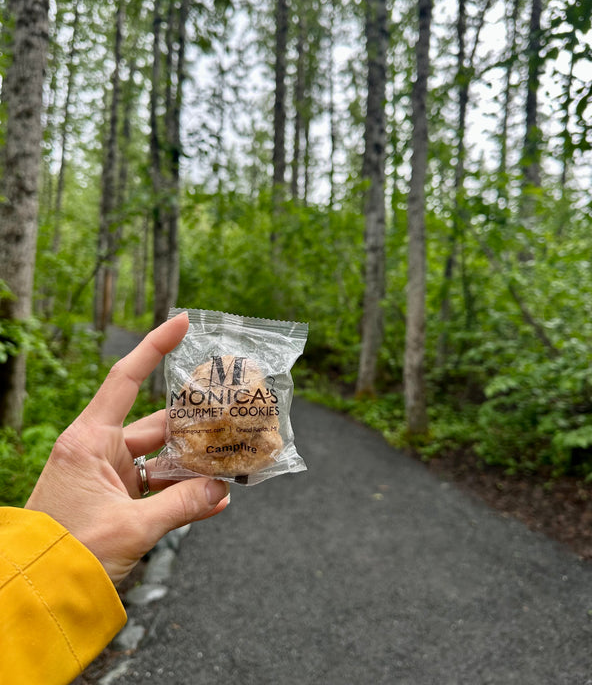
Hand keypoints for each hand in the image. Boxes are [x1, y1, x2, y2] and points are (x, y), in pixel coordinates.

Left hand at [25, 312, 228, 585]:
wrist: (35, 593)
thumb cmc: (67, 552)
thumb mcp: (131, 528)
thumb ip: (181, 505)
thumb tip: (222, 489)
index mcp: (89, 441)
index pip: (126, 379)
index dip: (155, 347)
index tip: (183, 322)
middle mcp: (97, 451)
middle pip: (155, 424)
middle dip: (194, 424)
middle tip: (232, 418)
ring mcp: (106, 476)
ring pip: (160, 459)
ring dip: (192, 465)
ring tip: (230, 464)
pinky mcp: (113, 499)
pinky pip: (155, 488)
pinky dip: (181, 493)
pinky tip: (212, 499)